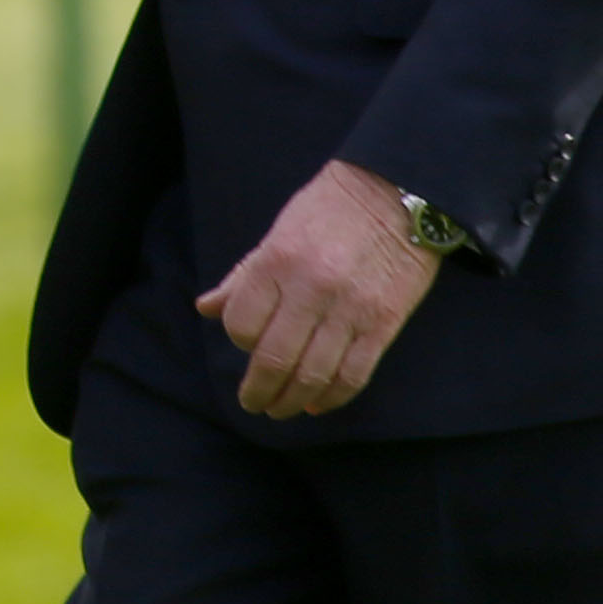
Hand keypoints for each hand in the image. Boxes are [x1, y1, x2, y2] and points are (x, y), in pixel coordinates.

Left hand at [197, 157, 442, 418]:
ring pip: (312, 374)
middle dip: (259, 390)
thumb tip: (206, 308)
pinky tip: (318, 404)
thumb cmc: (328, 209)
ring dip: (291, 401)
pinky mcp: (383, 325)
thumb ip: (243, 276)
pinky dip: (332, 397)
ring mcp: (349, 310)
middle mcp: (310, 289)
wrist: (396, 194)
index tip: (245, 345)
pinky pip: (353, 374)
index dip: (239, 341)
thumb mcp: (277, 233)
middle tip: (253, 403)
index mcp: (277, 262)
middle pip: (274, 359)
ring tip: (281, 409)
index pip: (242, 324)